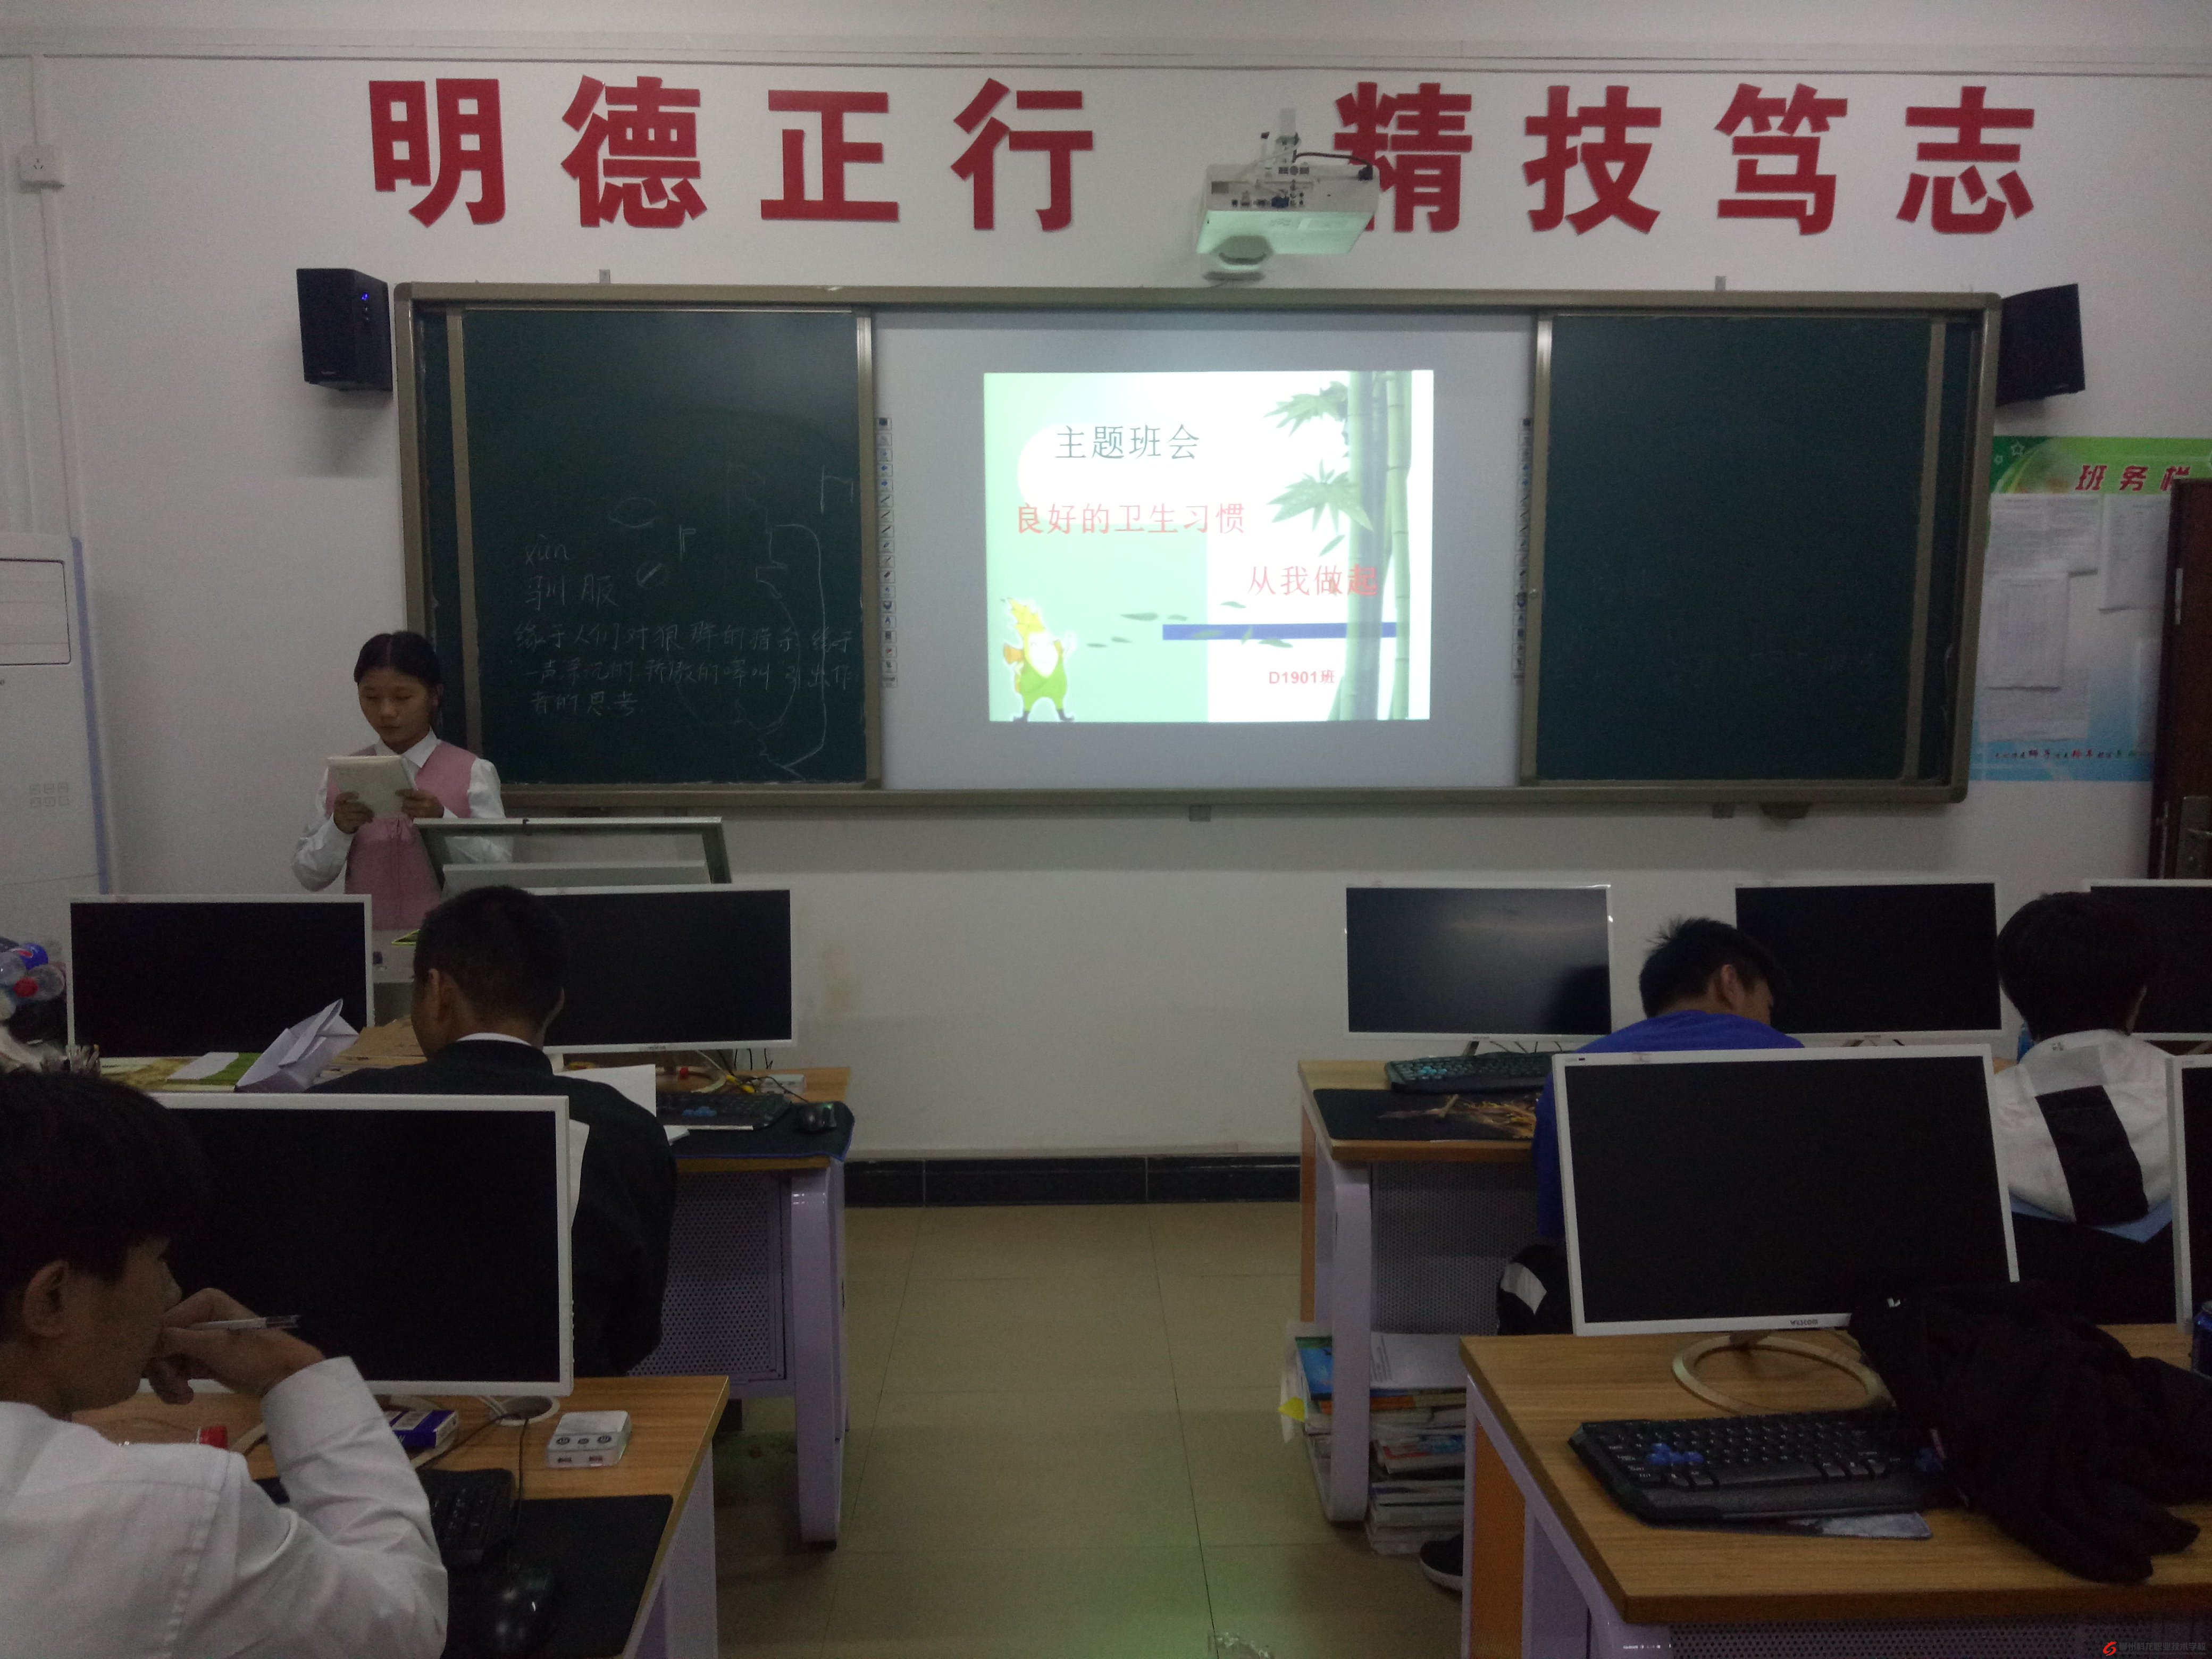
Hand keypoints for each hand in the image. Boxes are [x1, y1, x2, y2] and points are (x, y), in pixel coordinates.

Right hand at [147, 1288, 323, 1401]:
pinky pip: (172, 1372)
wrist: (280, 1375)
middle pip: (158, 1345)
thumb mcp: (214, 1345)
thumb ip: (177, 1339)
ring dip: (168, 1382)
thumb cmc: (252, 1353)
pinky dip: (174, 1386)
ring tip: (183, 1396)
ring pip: (162, 1362)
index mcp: (202, 1302)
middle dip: (164, 1370)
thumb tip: (142, 1341)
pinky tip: (186, 1396)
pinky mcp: (196, 1359)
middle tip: (177, 1388)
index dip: (155, 1350)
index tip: (162, 1371)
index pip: (160, 1325)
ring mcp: (194, 1339)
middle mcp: (195, 1316)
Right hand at [331, 792, 372, 833]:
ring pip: (358, 816)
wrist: (339, 822)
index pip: (342, 797)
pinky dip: (364, 821)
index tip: (358, 795)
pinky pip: (358, 822)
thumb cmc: (346, 809)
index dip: (350, 795)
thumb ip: (353, 800)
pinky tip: (368, 820)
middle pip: (354, 807)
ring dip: (366, 816)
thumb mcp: (346, 803)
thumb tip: (368, 800)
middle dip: (364, 809)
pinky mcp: (347, 824)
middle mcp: (339, 808)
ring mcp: (342, 817)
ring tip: (371, 816)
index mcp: (339, 801)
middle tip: (371, 811)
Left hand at [397, 788, 444, 820]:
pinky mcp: (419, 819)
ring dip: (404, 808)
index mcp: (427, 796)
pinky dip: (408, 813)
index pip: (412, 793)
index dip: (403, 792)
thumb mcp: (428, 795)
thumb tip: (405, 792)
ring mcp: (421, 813)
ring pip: (406, 810)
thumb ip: (418, 793)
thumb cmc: (433, 802)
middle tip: (403, 800)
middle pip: (407, 802)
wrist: (440, 814)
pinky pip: (409, 815)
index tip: (397, 792)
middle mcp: (424, 805)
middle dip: (404, 801)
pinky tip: (410, 811)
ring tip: (406, 806)